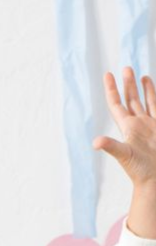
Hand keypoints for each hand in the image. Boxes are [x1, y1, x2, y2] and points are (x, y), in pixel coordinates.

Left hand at [95, 69, 155, 189]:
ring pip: (144, 101)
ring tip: (139, 74)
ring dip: (141, 88)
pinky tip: (151, 88)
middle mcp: (136, 124)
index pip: (116, 104)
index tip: (108, 74)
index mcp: (127, 127)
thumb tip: (96, 142)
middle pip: (130, 99)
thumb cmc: (139, 169)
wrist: (155, 178)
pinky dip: (154, 96)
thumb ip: (112, 146)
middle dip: (127, 84)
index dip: (112, 90)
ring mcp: (149, 125)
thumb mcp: (125, 155)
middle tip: (124, 68)